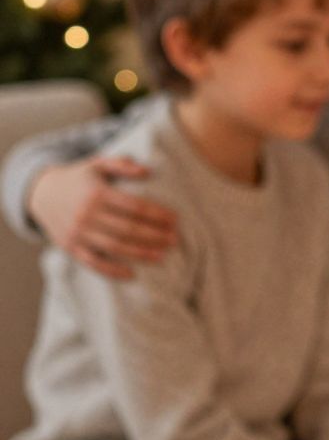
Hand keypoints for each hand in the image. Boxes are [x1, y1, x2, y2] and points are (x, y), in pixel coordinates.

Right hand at [27, 157, 177, 279]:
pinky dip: (112, 271)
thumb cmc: (79, 179)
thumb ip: (121, 165)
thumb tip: (147, 172)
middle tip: (175, 240)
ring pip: (114, 247)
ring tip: (162, 256)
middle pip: (127, 229)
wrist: (41, 193)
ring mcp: (77, 232)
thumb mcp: (97, 164)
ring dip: (140, 254)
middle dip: (154, 236)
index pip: (134, 206)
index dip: (157, 214)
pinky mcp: (70, 247)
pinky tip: (133, 275)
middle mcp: (86, 214)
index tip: (176, 220)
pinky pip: (93, 262)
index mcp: (97, 193)